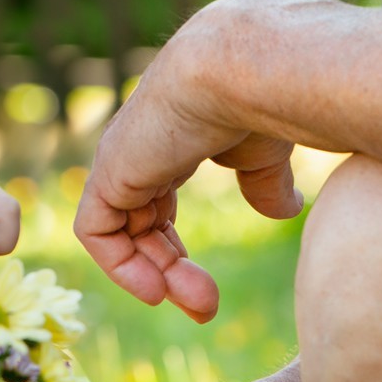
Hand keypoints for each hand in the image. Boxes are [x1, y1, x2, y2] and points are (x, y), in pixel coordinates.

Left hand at [75, 0, 305, 320]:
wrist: (240, 71)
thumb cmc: (261, 100)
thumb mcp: (263, 152)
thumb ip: (263, 181)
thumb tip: (285, 209)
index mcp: (172, 139)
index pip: (158, 205)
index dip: (175, 253)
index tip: (208, 293)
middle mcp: (140, 149)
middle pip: (141, 226)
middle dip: (170, 273)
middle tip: (206, 309)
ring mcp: (121, 159)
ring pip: (123, 235)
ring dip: (157, 277)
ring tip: (200, 306)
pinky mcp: (107, 173)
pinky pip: (96, 232)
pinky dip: (120, 266)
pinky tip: (157, 290)